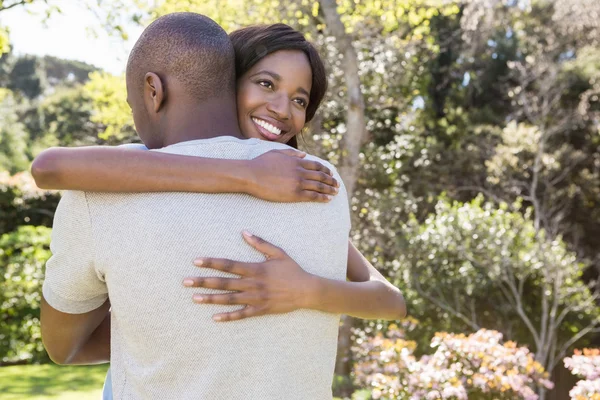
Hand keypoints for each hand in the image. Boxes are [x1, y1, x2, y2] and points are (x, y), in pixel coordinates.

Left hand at [183, 231, 316, 321]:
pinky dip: (228, 317)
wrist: (307, 290)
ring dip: (210, 299)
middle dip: (203, 281)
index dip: (211, 263)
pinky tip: (214, 318)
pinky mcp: (260, 310)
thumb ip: (260, 243)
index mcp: (255, 268)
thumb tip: (244, 232)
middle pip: (223, 282)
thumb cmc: (292, 269)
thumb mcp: (278, 253)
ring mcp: (255, 298)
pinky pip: (241, 314)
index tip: (196, 261)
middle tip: (185, 281)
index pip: (228, 264)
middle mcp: (252, 284)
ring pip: (229, 299)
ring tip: (194, 298)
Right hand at [245, 149, 338, 202]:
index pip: (317, 165)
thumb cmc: (261, 163)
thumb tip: (304, 155)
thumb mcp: (277, 153)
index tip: (331, 173)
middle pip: (321, 176)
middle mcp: (300, 171)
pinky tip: (328, 199)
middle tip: (337, 184)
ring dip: (329, 190)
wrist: (251, 175)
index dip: (326, 170)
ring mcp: (298, 183)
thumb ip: (292, 154)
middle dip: (331, 180)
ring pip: (319, 187)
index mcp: (297, 161)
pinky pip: (313, 196)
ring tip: (335, 192)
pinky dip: (322, 198)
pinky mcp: (294, 194)